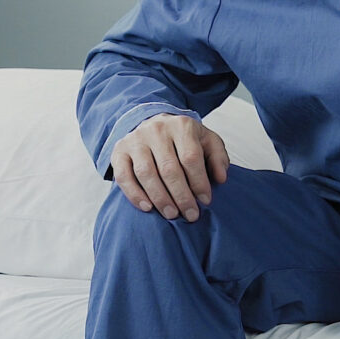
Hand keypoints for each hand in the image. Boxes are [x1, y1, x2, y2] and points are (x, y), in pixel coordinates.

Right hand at [112, 114, 228, 220]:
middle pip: (168, 168)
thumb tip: (220, 178)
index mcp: (181, 126)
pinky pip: (123, 176)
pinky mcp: (119, 151)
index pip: (190, 157)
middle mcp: (156, 130)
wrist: (153, 123)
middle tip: (190, 215)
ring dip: (160, 198)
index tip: (205, 201)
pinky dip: (134, 194)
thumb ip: (218, 157)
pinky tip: (147, 207)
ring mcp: (135, 140)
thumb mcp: (207, 141)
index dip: (199, 182)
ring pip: (146, 173)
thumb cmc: (184, 139)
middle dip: (181, 196)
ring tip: (171, 214)